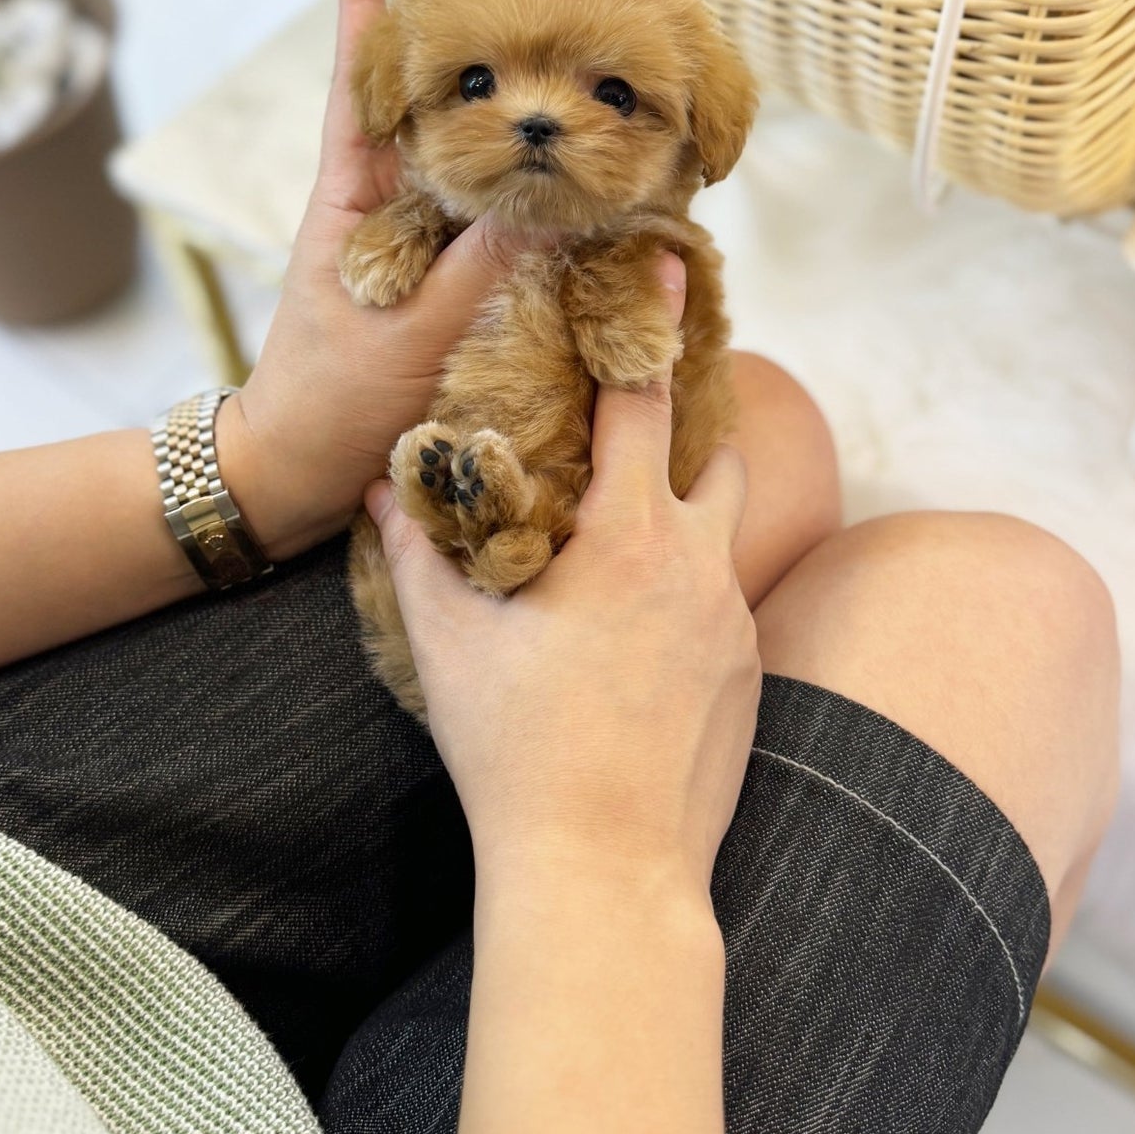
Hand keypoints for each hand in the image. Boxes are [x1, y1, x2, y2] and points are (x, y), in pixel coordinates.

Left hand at [219, 0, 535, 558]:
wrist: (289, 476)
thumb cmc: (333, 403)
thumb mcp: (412, 334)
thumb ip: (477, 267)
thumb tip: (545, 196)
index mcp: (350, 203)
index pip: (358, 89)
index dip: (360, 15)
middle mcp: (374, 210)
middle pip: (413, 106)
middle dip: (446, 42)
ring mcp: (400, 247)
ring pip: (449, 159)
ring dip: (485, 111)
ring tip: (530, 53)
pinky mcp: (426, 287)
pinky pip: (471, 220)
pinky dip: (505, 189)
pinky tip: (544, 176)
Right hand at [366, 257, 760, 901]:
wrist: (606, 872)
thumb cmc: (515, 749)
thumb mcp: (447, 642)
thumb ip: (418, 548)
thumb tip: (385, 485)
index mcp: (628, 536)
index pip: (646, 400)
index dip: (650, 324)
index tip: (664, 261)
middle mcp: (697, 562)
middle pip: (714, 449)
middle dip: (686, 414)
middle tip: (649, 396)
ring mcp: (733, 619)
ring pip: (725, 524)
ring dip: (690, 501)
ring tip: (640, 510)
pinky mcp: (748, 671)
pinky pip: (725, 596)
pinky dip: (690, 581)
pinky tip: (640, 622)